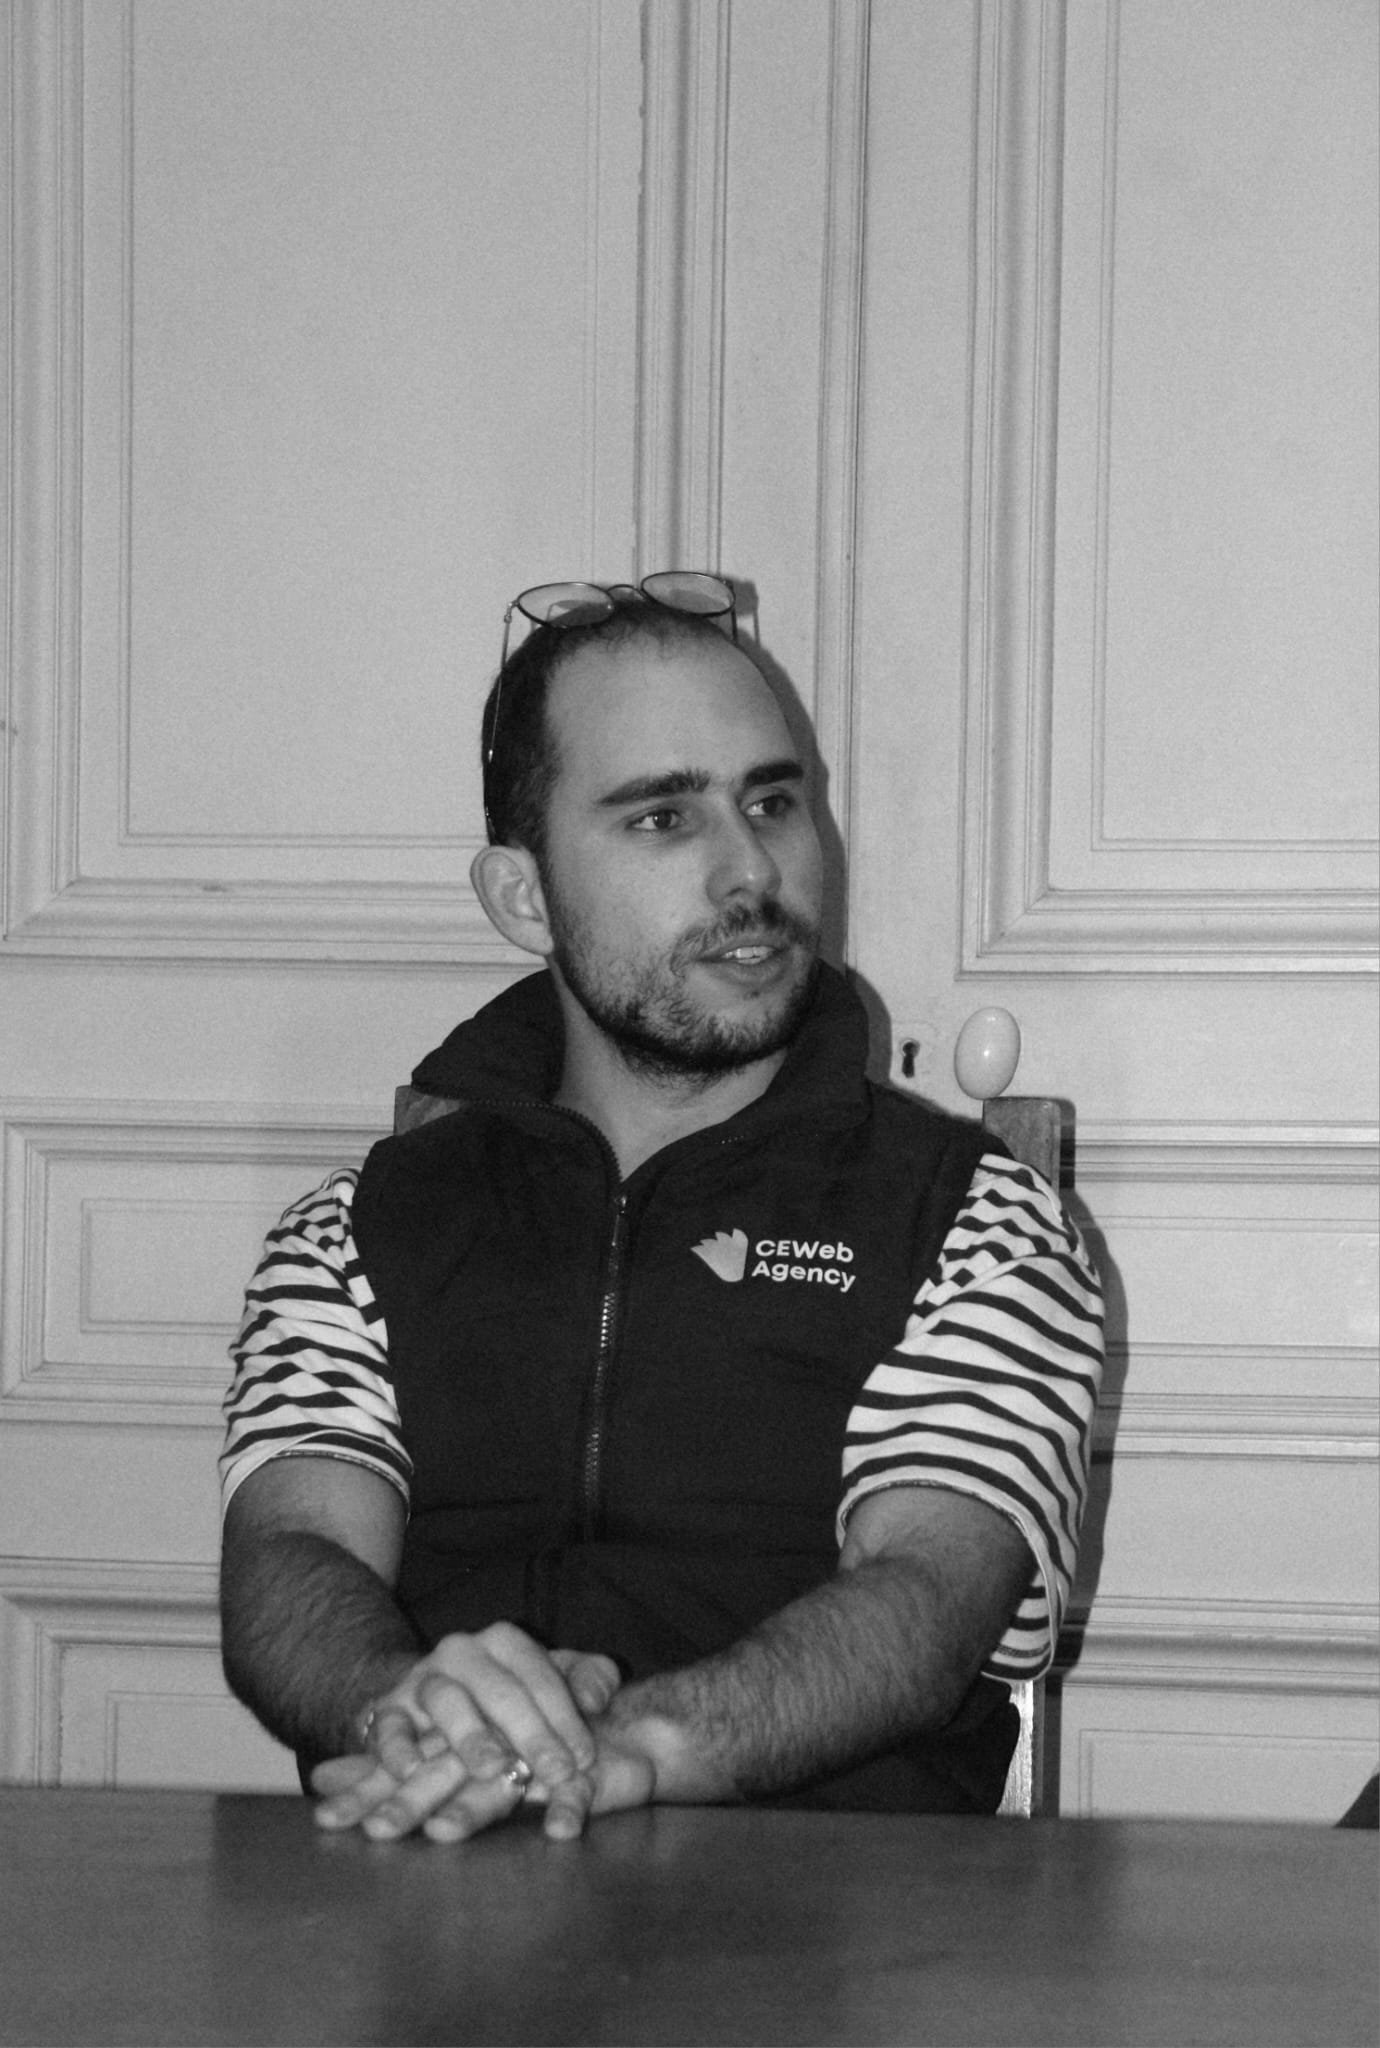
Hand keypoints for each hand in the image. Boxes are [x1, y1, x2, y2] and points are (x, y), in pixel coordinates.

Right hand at [312, 1626, 619, 1840]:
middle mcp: (463, 1651)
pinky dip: (397, 1747)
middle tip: (555, 1772)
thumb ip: (589, 1677)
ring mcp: (423, 1678)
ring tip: (492, 1768)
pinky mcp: (388, 1709)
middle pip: (501, 1690)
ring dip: (470, 1736)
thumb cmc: (508, 1697)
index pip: (542, 1675)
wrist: (432, 1696)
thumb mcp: (553, 1678)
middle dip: (531, 1734)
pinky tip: (411, 1771)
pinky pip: (389, 1724)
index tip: (583, 1760)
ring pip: (446, 1701)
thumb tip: (596, 1698)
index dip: (565, 1718)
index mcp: (506, 1641)